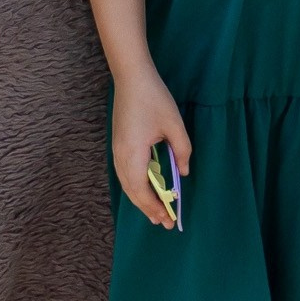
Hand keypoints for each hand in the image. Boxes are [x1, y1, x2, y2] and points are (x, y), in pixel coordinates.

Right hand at [111, 68, 191, 224]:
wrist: (131, 77)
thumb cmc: (154, 99)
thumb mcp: (174, 125)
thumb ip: (181, 151)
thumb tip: (183, 173)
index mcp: (133, 153)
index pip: (141, 189)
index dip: (154, 206)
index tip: (167, 219)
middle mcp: (121, 155)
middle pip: (131, 190)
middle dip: (147, 208)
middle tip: (164, 222)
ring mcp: (116, 149)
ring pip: (126, 183)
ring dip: (140, 199)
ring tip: (155, 212)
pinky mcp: (118, 144)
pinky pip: (124, 173)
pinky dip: (135, 187)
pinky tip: (145, 190)